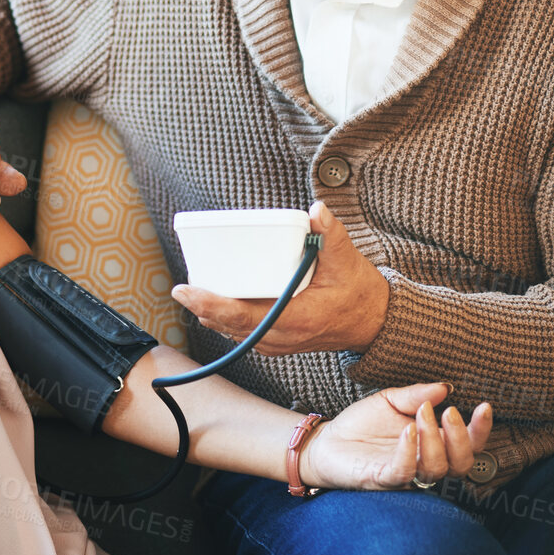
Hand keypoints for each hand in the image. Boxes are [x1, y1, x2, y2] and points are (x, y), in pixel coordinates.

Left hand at [171, 201, 389, 353]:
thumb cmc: (359, 292)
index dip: (212, 304)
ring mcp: (278, 343)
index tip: (187, 291)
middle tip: (181, 289)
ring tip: (191, 293)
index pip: (244, 317)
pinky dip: (225, 320)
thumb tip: (317, 211)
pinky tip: (212, 305)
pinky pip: (243, 334)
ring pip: (234, 332)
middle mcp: (283, 338)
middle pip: (231, 327)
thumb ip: (330, 234)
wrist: (372, 321)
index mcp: (297, 319)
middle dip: (203, 307)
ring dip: (212, 314)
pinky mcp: (276, 342)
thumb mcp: (347, 260)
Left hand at [300, 382, 492, 490]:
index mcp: (433, 444)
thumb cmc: (362, 424)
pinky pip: (403, 472)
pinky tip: (408, 431)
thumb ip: (416, 395)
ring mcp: (405, 473)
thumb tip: (445, 386)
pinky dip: (410, 452)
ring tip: (423, 413)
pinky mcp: (381, 479)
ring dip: (435, 440)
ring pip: (437, 470)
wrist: (326, 440)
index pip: (469, 444)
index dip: (481, 429)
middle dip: (462, 438)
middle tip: (449, 411)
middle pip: (462, 464)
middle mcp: (425, 462)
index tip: (484, 405)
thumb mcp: (390, 400)